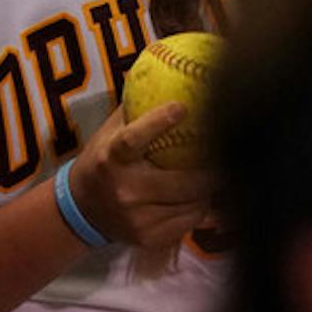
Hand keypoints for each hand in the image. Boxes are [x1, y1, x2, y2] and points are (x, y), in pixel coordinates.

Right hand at [66, 103, 218, 248]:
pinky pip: (188, 224)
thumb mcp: (110, 134)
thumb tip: (165, 73)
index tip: (182, 106)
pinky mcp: (148, 238)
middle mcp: (124, 190)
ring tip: (224, 178)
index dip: (157, 123)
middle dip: (210, 171)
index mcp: (111, 159)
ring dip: (210, 192)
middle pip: (179, 183)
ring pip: (190, 206)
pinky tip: (208, 199)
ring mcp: (137, 219)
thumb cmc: (103, 162)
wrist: (81, 210)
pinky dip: (201, 210)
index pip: (133, 140)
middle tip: (230, 156)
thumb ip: (135, 110)